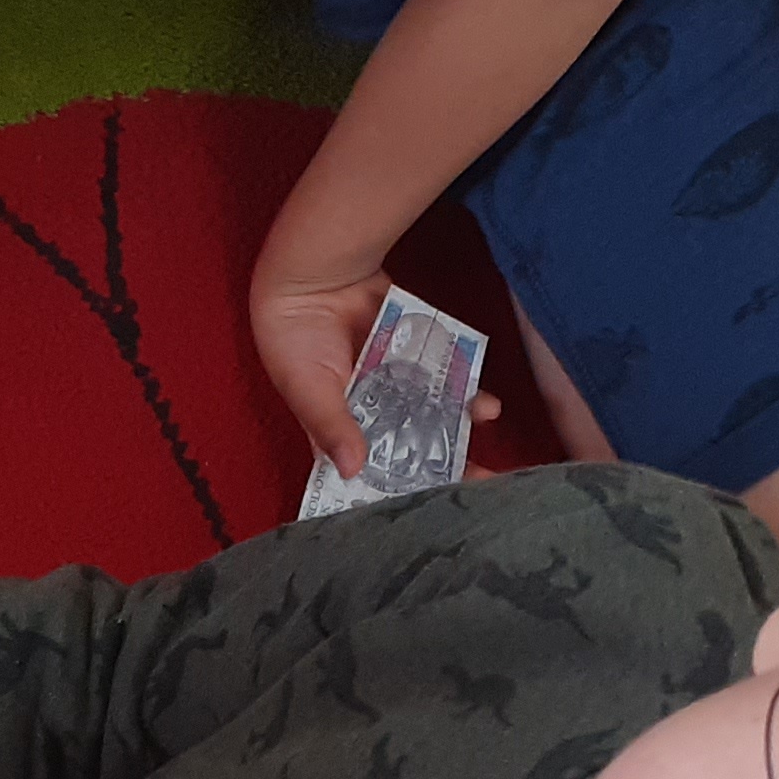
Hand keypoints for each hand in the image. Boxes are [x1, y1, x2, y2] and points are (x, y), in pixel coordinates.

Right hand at [248, 238, 501, 483]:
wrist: (311, 273)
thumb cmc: (293, 339)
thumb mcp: (308, 389)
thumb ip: (331, 427)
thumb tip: (353, 469)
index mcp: (343, 430)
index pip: (377, 471)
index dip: (405, 489)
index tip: (435, 505)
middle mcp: (374, 411)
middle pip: (414, 446)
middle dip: (446, 463)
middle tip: (482, 479)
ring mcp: (397, 381)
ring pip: (435, 409)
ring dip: (461, 419)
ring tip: (485, 418)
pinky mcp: (414, 351)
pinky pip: (444, 372)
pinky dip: (463, 382)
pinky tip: (481, 392)